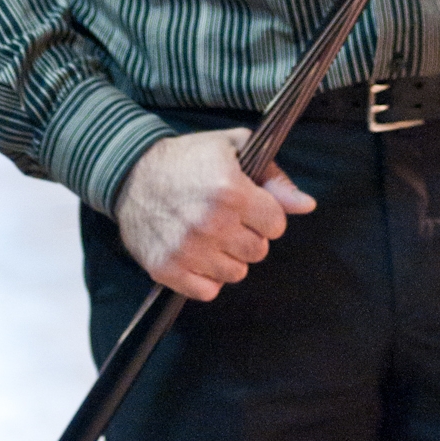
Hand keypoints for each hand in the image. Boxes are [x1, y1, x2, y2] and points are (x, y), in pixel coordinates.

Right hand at [116, 129, 315, 299]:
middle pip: (258, 251)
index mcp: (230, 190)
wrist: (133, 173)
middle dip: (249, 235)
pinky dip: (206, 276)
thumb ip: (275, 177)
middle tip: (229, 218)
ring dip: (229, 256)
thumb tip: (307, 205)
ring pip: (236, 273)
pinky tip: (198, 252)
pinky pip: (207, 291)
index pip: (276, 224)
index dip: (266, 214)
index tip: (250, 205)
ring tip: (212, 233)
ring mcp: (187, 249)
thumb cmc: (189, 157)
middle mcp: (210, 223)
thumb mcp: (236, 148)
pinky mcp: (166, 269)